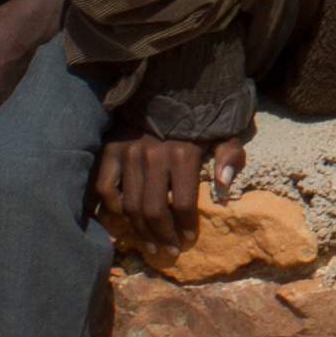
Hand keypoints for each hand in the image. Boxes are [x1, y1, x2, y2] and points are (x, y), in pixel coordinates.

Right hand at [95, 131, 246, 244]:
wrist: (166, 86)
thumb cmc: (198, 116)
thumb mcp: (223, 131)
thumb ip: (230, 155)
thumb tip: (223, 184)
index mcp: (183, 152)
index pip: (183, 202)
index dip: (187, 226)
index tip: (189, 240)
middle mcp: (152, 154)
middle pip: (153, 209)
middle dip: (163, 235)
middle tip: (170, 250)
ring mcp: (128, 152)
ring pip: (129, 205)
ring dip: (140, 231)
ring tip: (151, 245)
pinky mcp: (109, 149)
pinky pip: (105, 188)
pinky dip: (113, 208)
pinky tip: (126, 220)